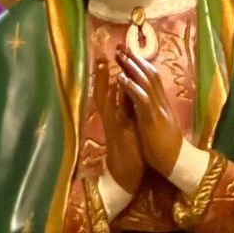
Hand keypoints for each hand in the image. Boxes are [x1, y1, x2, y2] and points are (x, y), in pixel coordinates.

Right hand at [92, 53, 143, 195]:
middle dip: (103, 73)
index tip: (116, 57)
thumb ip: (129, 116)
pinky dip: (112, 99)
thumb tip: (131, 101)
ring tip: (102, 62)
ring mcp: (112, 125)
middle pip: (104, 91)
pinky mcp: (116, 134)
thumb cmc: (131, 156)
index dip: (114, 75)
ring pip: (105, 99)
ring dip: (103, 81)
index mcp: (119, 117)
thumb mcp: (131, 131)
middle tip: (102, 53)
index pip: (115, 92)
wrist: (126, 179)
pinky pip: (112, 113)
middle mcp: (113, 119)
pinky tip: (112, 87)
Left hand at [117, 49, 184, 178]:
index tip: (128, 54)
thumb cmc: (169, 149)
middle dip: (135, 59)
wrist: (180, 164)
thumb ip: (154, 113)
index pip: (152, 79)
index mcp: (162, 105)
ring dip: (132, 67)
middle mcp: (161, 103)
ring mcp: (158, 110)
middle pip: (149, 74)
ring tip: (119, 55)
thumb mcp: (161, 126)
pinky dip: (131, 87)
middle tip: (120, 45)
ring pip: (146, 82)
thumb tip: (146, 104)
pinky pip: (142, 99)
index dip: (140, 65)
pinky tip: (121, 77)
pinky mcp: (153, 119)